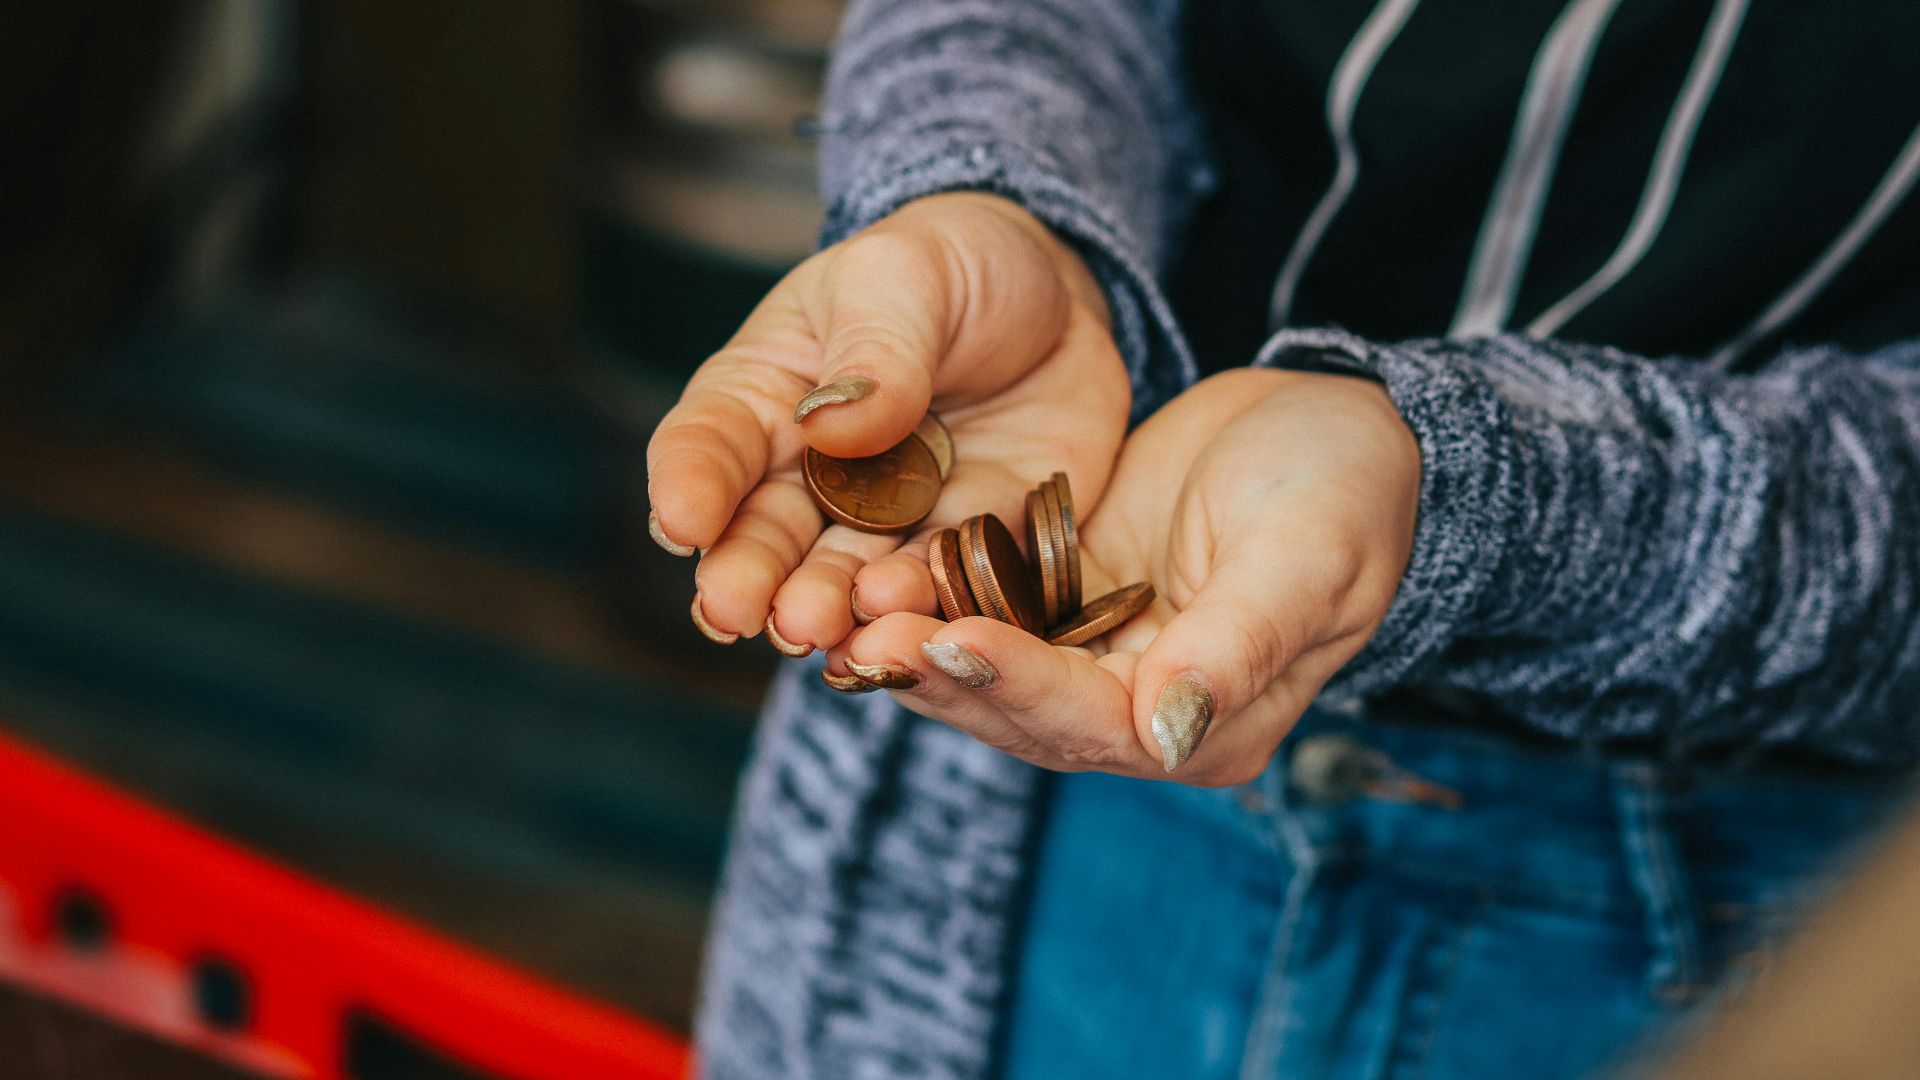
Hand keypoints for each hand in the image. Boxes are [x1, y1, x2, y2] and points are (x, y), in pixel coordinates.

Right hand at [646, 193, 1129, 655]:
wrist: (1062, 299)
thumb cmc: (953, 267)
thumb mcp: (906, 274)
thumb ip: (873, 346)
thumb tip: (831, 425)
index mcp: (767, 393)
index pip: (711, 440)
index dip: (690, 482)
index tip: (681, 522)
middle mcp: (813, 472)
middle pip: (765, 531)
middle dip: (748, 572)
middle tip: (735, 610)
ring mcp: (889, 518)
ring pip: (843, 575)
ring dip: (825, 605)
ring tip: (814, 627)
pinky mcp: (968, 543)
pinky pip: (940, 582)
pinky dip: (919, 608)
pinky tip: (905, 622)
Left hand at [829, 367, 1420, 785]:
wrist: (1335, 432)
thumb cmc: (1344, 492)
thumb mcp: (1305, 556)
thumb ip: (1238, 644)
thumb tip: (1168, 734)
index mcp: (1208, 727)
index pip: (1097, 722)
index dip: (1020, 685)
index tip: (952, 641)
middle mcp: (1143, 716)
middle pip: (1022, 709)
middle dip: (942, 670)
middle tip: (864, 630)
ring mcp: (1096, 661)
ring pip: (987, 670)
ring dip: (918, 642)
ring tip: (845, 606)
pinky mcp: (1062, 606)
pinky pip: (983, 612)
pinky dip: (929, 598)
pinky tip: (865, 574)